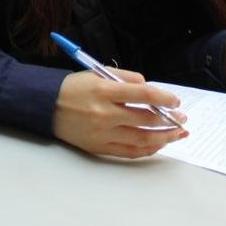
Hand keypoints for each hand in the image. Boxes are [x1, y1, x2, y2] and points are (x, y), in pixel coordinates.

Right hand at [51, 69, 188, 158]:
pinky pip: (130, 152)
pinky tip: (158, 144)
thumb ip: (125, 78)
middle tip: (181, 118)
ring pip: (142, 138)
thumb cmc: (72, 88)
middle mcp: (104, 113)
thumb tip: (149, 88)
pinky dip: (148, 149)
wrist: (44, 106)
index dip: (164, 98)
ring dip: (165, 137)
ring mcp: (102, 133)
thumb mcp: (96, 74)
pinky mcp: (99, 147)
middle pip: (146, 119)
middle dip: (169, 119)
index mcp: (103, 91)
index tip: (175, 101)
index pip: (143, 94)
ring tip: (177, 133)